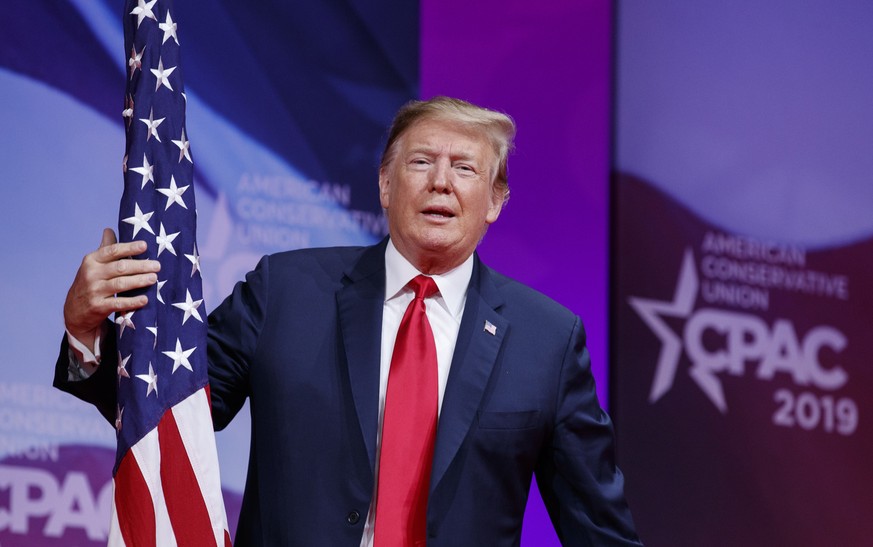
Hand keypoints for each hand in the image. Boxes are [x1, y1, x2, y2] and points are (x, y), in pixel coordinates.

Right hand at [63, 228, 159, 346]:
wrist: (75, 311)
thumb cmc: (91, 282)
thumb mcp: (93, 264)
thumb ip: (105, 249)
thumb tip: (109, 229)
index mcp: (92, 260)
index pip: (112, 251)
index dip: (129, 248)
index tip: (145, 245)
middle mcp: (91, 274)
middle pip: (120, 267)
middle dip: (140, 266)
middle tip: (157, 266)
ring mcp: (94, 291)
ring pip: (120, 284)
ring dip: (139, 281)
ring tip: (154, 278)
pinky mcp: (98, 307)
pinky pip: (118, 303)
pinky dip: (132, 301)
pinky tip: (145, 299)